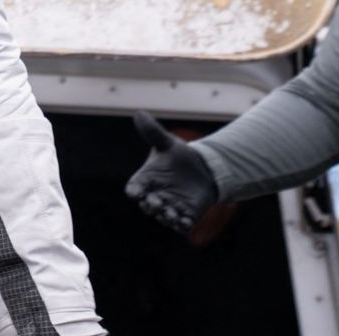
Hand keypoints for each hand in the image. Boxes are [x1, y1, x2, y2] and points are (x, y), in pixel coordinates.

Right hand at [124, 111, 218, 234]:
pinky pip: (182, 224)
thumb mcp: (167, 143)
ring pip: (164, 216)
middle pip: (148, 205)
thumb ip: (153, 132)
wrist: (203, 169)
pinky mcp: (186, 215)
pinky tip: (185, 224)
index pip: (135, 188)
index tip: (135, 192)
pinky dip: (182, 226)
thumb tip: (139, 113)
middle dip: (151, 206)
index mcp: (146, 180)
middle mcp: (155, 196)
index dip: (135, 191)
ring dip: (167, 217)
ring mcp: (170, 207)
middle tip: (156, 204)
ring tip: (171, 216)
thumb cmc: (179, 157)